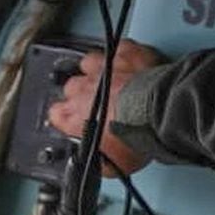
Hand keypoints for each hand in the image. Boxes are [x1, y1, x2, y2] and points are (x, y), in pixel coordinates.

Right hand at [47, 40, 163, 176]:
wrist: (160, 112)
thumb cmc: (134, 135)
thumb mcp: (116, 164)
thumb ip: (102, 162)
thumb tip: (104, 165)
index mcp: (73, 116)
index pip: (55, 114)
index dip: (65, 117)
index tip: (75, 121)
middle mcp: (83, 89)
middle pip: (71, 86)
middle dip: (82, 92)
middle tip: (98, 102)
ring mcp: (103, 68)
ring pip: (88, 62)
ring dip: (97, 69)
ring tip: (109, 78)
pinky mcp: (125, 53)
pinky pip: (118, 49)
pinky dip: (123, 55)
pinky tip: (129, 62)